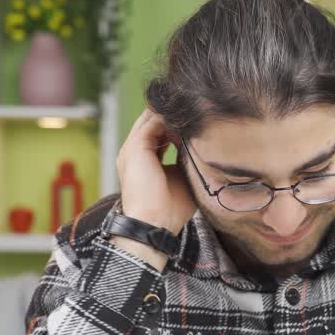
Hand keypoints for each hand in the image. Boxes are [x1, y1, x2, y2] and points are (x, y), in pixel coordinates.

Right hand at [116, 108, 195, 234]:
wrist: (154, 223)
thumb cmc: (170, 209)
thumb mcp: (182, 178)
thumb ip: (186, 159)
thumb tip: (202, 146)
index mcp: (142, 160)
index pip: (157, 133)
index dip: (176, 126)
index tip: (197, 124)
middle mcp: (134, 151)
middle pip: (152, 121)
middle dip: (174, 116)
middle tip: (198, 111)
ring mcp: (132, 148)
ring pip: (151, 118)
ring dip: (173, 114)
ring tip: (195, 112)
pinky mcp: (136, 147)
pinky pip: (152, 121)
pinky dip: (170, 118)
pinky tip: (189, 120)